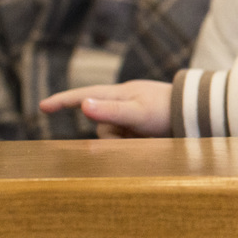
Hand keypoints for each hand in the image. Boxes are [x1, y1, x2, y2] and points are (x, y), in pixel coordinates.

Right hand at [39, 80, 173, 138]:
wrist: (195, 113)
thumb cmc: (167, 110)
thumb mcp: (138, 112)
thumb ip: (111, 110)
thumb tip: (83, 105)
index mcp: (119, 93)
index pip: (84, 96)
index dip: (62, 101)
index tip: (42, 106)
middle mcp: (123, 102)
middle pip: (101, 124)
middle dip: (112, 135)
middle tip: (136, 134)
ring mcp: (132, 114)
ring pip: (113, 135)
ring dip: (126, 141)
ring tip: (149, 136)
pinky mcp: (141, 125)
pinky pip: (126, 139)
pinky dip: (134, 143)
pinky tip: (150, 139)